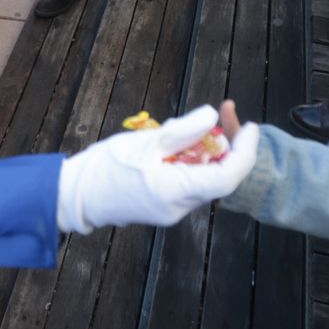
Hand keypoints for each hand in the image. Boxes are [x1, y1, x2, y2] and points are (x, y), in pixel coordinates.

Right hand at [56, 103, 260, 233]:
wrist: (76, 195)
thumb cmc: (106, 166)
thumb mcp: (146, 141)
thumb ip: (183, 130)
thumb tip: (213, 116)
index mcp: (177, 192)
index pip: (228, 176)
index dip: (245, 151)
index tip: (251, 127)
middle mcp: (180, 208)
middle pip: (218, 179)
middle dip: (225, 149)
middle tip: (217, 122)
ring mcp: (172, 212)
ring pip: (204, 181)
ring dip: (205, 155)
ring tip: (185, 131)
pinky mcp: (164, 209)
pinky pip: (188, 186)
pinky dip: (190, 165)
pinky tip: (172, 148)